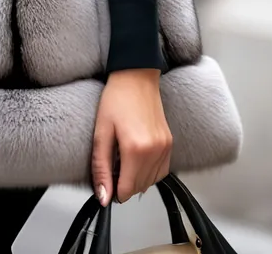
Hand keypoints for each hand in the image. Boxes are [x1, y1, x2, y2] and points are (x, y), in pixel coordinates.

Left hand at [92, 68, 172, 206]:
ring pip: (151, 181)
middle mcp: (155, 151)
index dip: (113, 190)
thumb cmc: (116, 98)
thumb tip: (103, 197)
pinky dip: (149, 172)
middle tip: (112, 166)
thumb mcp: (101, 132)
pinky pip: (162, 171)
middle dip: (124, 184)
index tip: (106, 181)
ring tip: (123, 159)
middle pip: (139, 187)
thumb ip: (102, 167)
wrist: (136, 76)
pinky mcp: (170, 143)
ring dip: (136, 179)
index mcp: (136, 149)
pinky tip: (137, 159)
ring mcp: (165, 147)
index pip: (127, 189)